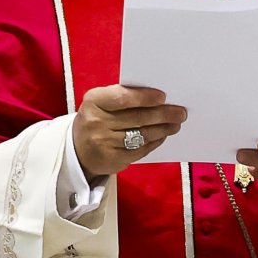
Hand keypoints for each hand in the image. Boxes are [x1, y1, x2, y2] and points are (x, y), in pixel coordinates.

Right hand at [72, 85, 186, 177]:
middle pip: (137, 118)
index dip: (144, 97)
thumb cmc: (97, 118)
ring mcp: (103, 143)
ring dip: (163, 129)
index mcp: (94, 101)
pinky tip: (163, 136)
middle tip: (181, 112)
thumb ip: (124, 97)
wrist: (77, 149)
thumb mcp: (101, 103)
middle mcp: (96, 122)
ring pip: (142, 135)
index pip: (122, 97)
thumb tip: (159, 97)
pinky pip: (140, 150)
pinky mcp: (112, 160)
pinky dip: (155, 142)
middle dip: (163, 114)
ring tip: (176, 124)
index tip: (163, 97)